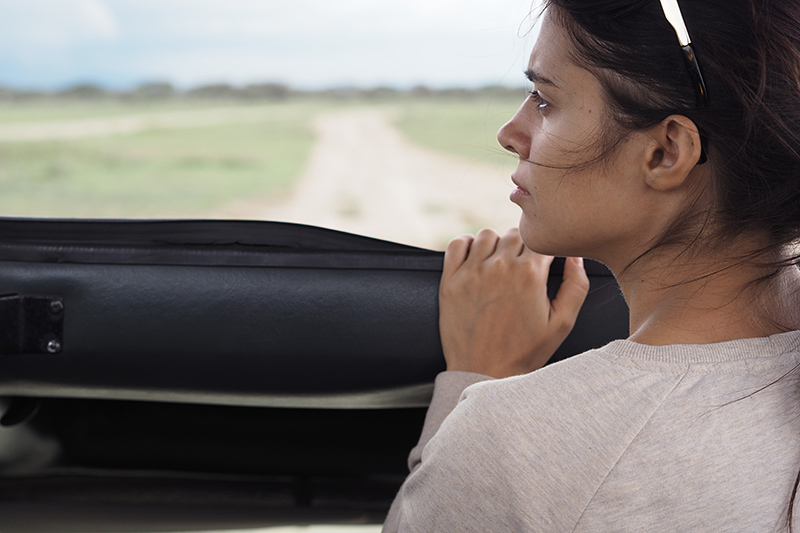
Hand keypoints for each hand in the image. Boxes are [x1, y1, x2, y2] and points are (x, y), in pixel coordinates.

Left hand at [439, 228, 588, 377]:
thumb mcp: (561, 323)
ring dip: (496, 244)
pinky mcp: (450, 280)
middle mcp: (500, 267)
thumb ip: (576, 286)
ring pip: (488, 234)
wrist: (484, 374)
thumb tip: (575, 256)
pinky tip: (475, 259)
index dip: (545, 248)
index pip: (542, 239)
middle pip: (516, 234)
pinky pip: (457, 244)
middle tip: (523, 268)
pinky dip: (467, 245)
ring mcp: (472, 272)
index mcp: (530, 274)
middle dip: (523, 246)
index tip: (544, 261)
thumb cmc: (524, 352)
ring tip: (500, 264)